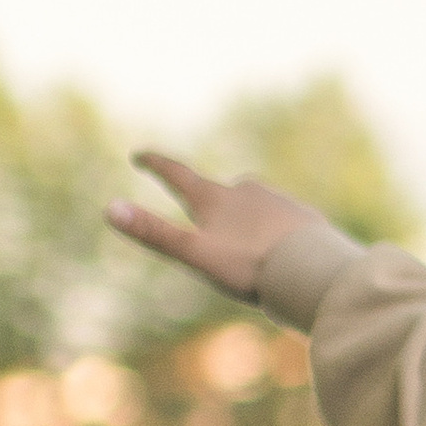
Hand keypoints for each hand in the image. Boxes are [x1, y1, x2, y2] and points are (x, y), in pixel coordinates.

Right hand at [105, 152, 327, 305]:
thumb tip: (110, 208)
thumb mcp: (196, 254)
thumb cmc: (251, 266)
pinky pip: (283, 222)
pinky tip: (283, 250)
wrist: (315, 271)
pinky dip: (275, 233)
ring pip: (255, 205)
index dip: (157, 164)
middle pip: (222, 191)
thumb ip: (155, 233)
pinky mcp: (305, 217)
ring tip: (248, 242)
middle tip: (203, 204)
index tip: (141, 154)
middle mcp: (248, 191)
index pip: (178, 174)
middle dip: (211, 199)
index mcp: (216, 198)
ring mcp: (279, 201)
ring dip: (247, 219)